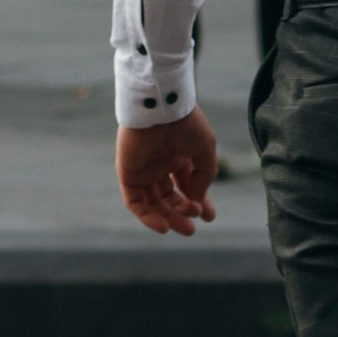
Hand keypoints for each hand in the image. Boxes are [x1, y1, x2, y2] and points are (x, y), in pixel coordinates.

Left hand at [116, 111, 218, 236]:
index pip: (188, 186)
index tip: (209, 217)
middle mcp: (160, 165)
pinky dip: (146, 216)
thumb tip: (197, 201)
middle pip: (170, 198)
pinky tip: (162, 226)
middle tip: (192, 229)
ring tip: (183, 229)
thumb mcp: (205, 150)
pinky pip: (135, 201)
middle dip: (182, 214)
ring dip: (167, 218)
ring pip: (153, 203)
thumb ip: (203, 176)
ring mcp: (143, 171)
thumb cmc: (185, 123)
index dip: (198, 202)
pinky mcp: (128, 174)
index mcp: (179, 157)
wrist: (161, 107)